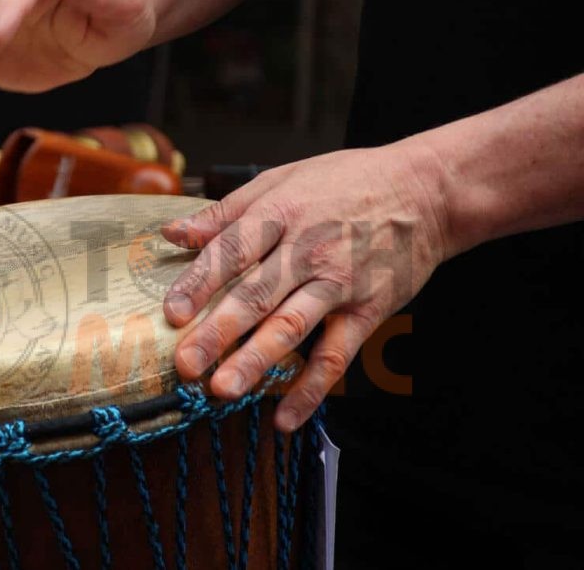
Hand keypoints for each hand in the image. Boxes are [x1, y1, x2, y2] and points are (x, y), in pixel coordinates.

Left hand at [161, 142, 450, 430]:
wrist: (426, 192)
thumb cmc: (345, 182)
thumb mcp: (282, 179)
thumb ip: (225, 213)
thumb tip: (173, 232)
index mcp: (281, 212)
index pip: (232, 250)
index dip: (199, 283)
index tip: (172, 314)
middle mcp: (308, 250)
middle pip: (256, 294)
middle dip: (218, 332)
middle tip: (185, 364)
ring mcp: (339, 283)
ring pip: (293, 327)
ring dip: (257, 361)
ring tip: (224, 390)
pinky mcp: (367, 311)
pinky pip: (336, 356)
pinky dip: (311, 389)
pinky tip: (285, 419)